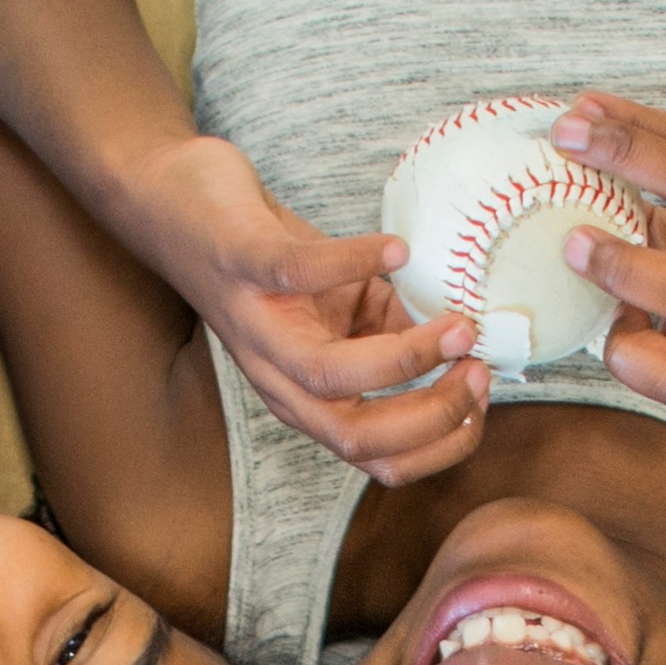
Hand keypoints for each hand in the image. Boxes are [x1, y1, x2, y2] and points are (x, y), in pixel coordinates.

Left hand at [129, 137, 487, 480]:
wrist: (181, 203)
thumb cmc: (273, 258)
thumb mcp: (346, 308)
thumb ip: (398, 328)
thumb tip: (468, 339)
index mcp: (308, 397)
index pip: (379, 460)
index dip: (440, 445)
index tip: (484, 401)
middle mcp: (279, 378)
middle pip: (357, 438)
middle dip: (432, 414)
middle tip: (478, 370)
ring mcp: (257, 325)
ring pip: (329, 377)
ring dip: (405, 358)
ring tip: (459, 325)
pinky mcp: (242, 264)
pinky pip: (299, 273)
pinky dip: (355, 262)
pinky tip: (398, 249)